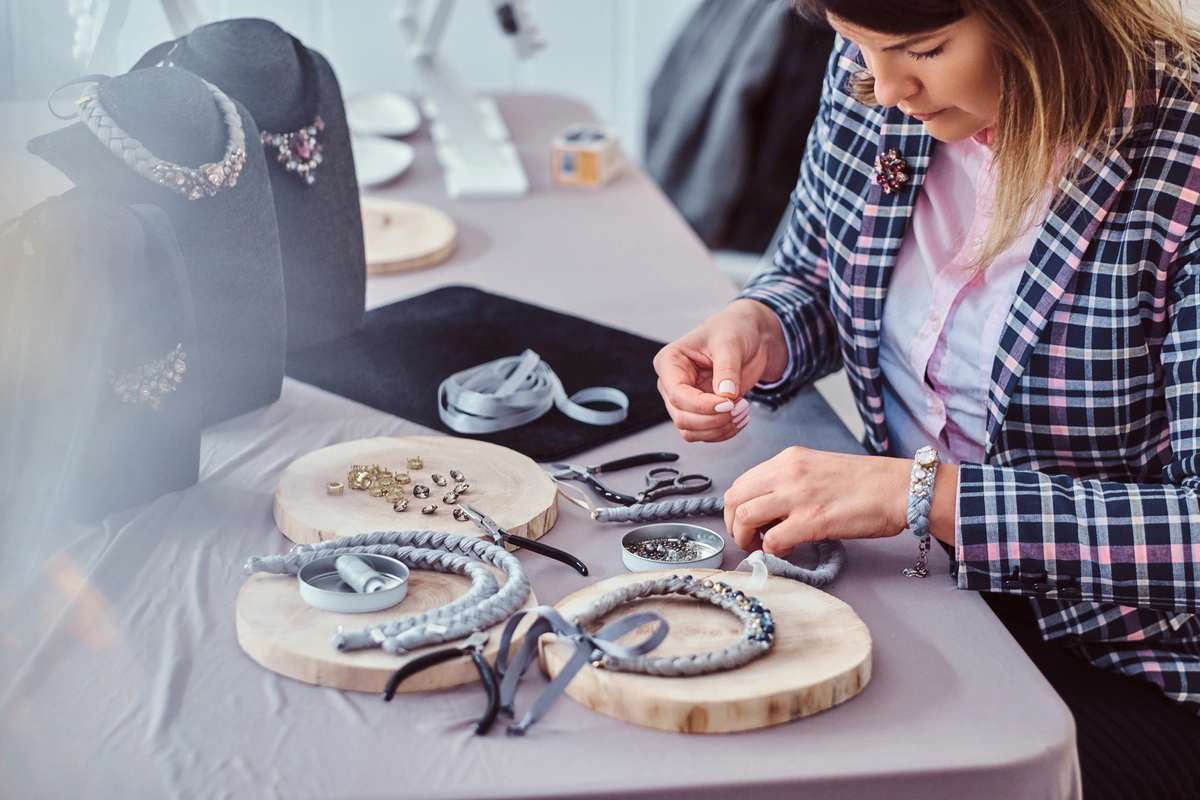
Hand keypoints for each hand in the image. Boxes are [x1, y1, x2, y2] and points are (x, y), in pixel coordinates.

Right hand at [653, 299, 788, 442]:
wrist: (752, 337)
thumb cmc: (734, 329)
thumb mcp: (730, 343)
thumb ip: (726, 369)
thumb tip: (725, 395)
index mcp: (670, 361)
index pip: (677, 394)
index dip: (702, 405)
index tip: (728, 403)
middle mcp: (673, 383)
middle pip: (683, 417)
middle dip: (714, 418)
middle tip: (740, 407)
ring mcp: (686, 399)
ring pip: (691, 431)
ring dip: (719, 428)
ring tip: (742, 411)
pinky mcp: (700, 411)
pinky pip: (704, 434)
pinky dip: (724, 432)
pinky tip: (740, 419)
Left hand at [724, 446, 910, 556]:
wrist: (899, 488)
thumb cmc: (866, 482)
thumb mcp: (818, 468)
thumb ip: (790, 482)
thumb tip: (768, 508)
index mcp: (789, 459)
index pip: (742, 482)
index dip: (736, 507)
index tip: (745, 522)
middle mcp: (788, 473)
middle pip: (734, 498)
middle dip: (733, 524)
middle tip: (747, 539)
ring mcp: (798, 496)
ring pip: (744, 517)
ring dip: (746, 538)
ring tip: (762, 546)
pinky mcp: (812, 520)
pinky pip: (773, 540)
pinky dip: (772, 551)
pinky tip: (787, 552)